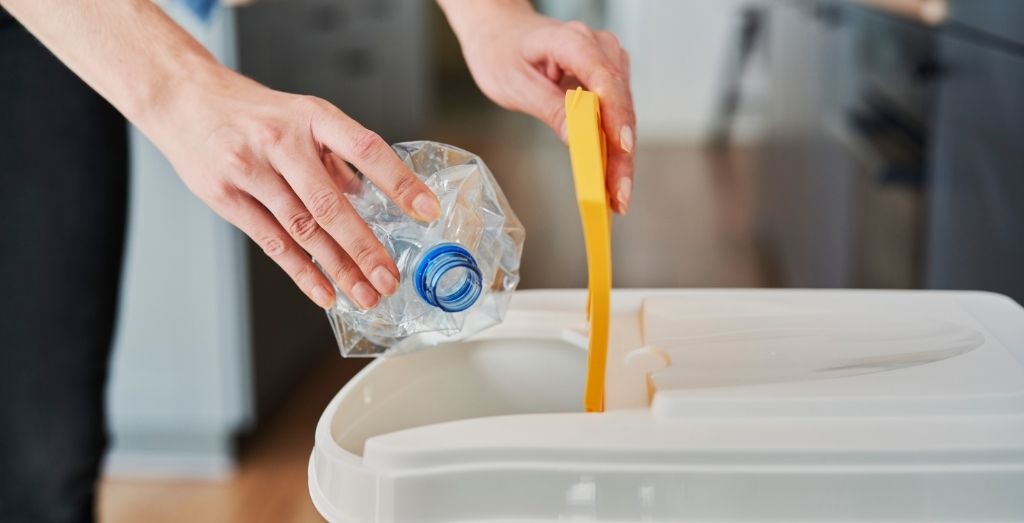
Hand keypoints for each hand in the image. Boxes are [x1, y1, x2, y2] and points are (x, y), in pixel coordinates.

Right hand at [144, 68, 440, 309]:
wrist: (183, 98)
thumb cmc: (251, 111)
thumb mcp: (301, 117)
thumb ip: (335, 157)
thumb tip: (370, 199)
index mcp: (312, 116)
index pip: (366, 149)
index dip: (399, 182)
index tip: (426, 210)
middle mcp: (282, 142)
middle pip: (330, 204)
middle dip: (365, 247)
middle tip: (390, 277)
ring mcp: (250, 170)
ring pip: (303, 230)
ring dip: (338, 269)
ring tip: (366, 294)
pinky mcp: (225, 197)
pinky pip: (272, 243)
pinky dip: (302, 272)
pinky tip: (325, 293)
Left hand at [440, 0, 635, 213]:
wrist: (500, 34)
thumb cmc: (502, 53)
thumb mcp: (516, 85)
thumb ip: (550, 109)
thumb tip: (578, 139)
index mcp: (573, 41)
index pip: (603, 80)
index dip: (616, 116)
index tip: (622, 147)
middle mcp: (599, 48)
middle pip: (620, 104)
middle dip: (622, 154)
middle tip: (620, 195)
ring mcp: (607, 62)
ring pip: (624, 115)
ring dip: (622, 157)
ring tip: (618, 196)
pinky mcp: (607, 79)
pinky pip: (616, 115)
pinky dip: (613, 147)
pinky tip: (611, 176)